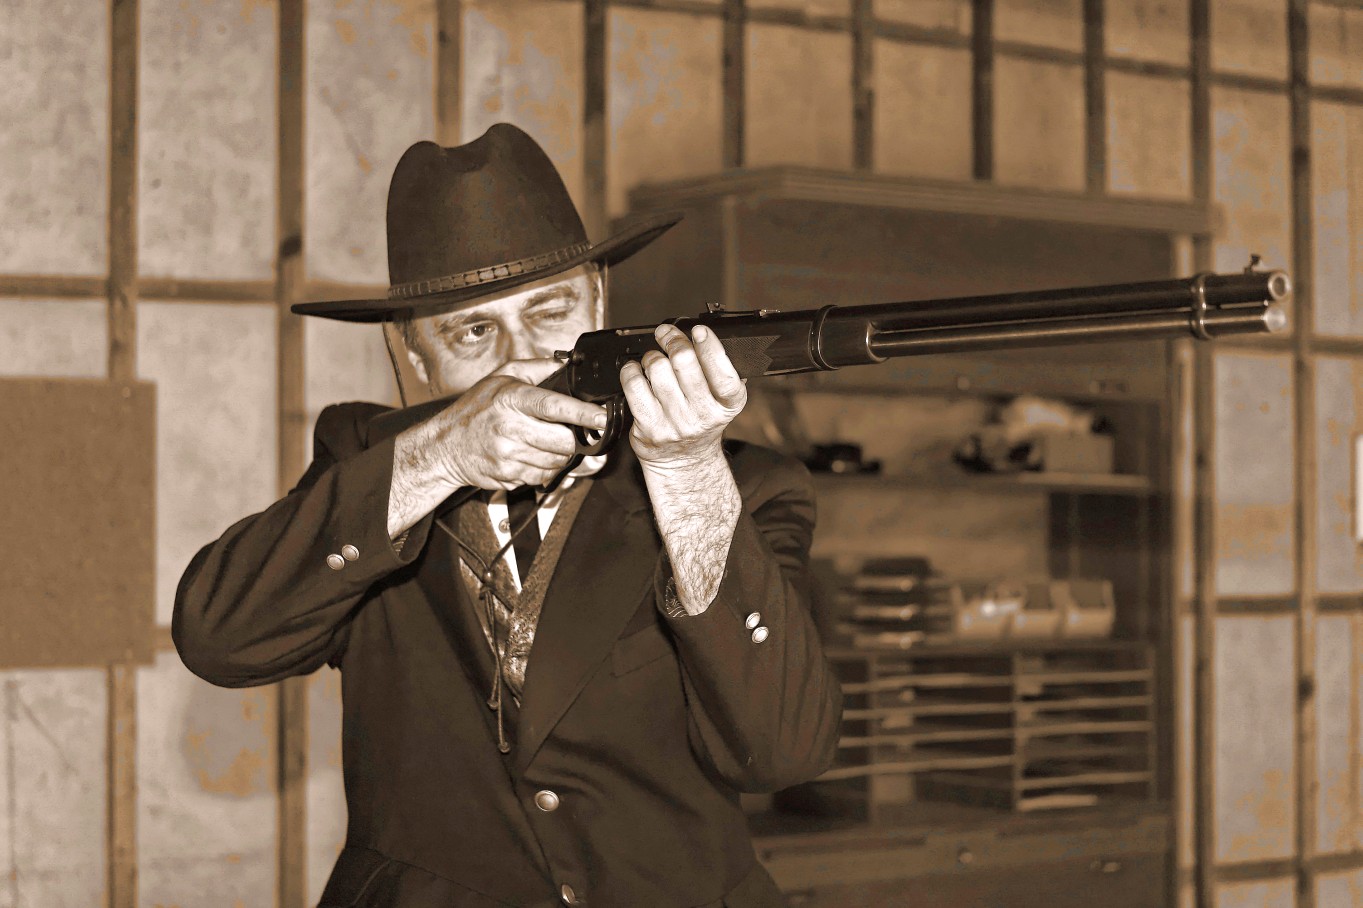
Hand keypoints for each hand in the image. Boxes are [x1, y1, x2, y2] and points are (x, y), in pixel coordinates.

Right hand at [426, 358, 606, 489]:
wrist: (445, 445)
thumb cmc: (474, 409)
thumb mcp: (503, 377)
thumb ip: (539, 368)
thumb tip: (569, 366)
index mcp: (511, 399)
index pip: (554, 406)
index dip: (583, 413)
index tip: (602, 416)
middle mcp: (509, 428)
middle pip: (563, 441)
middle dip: (571, 437)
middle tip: (563, 430)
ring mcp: (508, 455)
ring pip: (557, 461)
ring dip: (558, 454)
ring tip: (542, 441)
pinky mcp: (508, 476)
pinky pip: (543, 476)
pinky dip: (545, 468)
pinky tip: (530, 455)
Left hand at [621, 324, 746, 471]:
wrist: (684, 460)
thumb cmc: (700, 421)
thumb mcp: (721, 399)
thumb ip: (719, 370)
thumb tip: (700, 336)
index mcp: (728, 404)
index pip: (723, 372)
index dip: (709, 346)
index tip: (698, 331)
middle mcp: (704, 415)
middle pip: (684, 361)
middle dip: (673, 339)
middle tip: (667, 335)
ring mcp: (676, 423)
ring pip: (657, 368)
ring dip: (652, 356)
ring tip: (654, 361)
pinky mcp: (650, 427)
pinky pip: (634, 386)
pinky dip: (631, 370)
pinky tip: (636, 370)